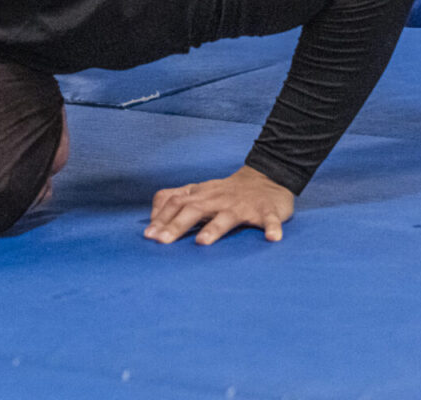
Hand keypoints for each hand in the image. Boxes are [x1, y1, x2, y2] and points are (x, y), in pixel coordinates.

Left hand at [144, 166, 294, 244]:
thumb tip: (149, 221)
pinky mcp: (266, 211)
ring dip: (214, 229)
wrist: (268, 178)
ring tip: (202, 242)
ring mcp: (242, 205)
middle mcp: (218, 199)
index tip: (148, 235)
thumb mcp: (199, 192)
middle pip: (194, 209)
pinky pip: (269, 219)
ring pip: (226, 216)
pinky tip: (272, 238)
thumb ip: (175, 200)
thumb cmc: (227, 192)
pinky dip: (271, 228)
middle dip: (177, 225)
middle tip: (162, 241)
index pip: (176, 202)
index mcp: (202, 194)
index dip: (161, 217)